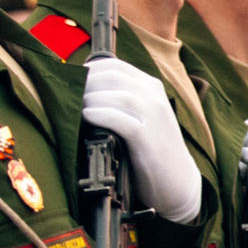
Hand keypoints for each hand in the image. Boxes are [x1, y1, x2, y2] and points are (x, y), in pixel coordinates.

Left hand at [81, 57, 199, 223]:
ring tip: (76, 107)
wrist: (178, 181)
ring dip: (91, 98)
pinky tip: (87, 116)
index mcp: (151, 87)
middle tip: (69, 94)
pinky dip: (100, 115)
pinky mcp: (147, 139)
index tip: (73, 79)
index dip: (90, 69)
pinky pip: (120, 120)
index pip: (116, 66)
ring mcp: (153, 117)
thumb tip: (85, 90)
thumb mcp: (144, 115)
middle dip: (86, 83)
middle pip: (113, 77)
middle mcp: (154, 97)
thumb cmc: (153, 148)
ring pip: (117, 95)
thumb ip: (123, 100)